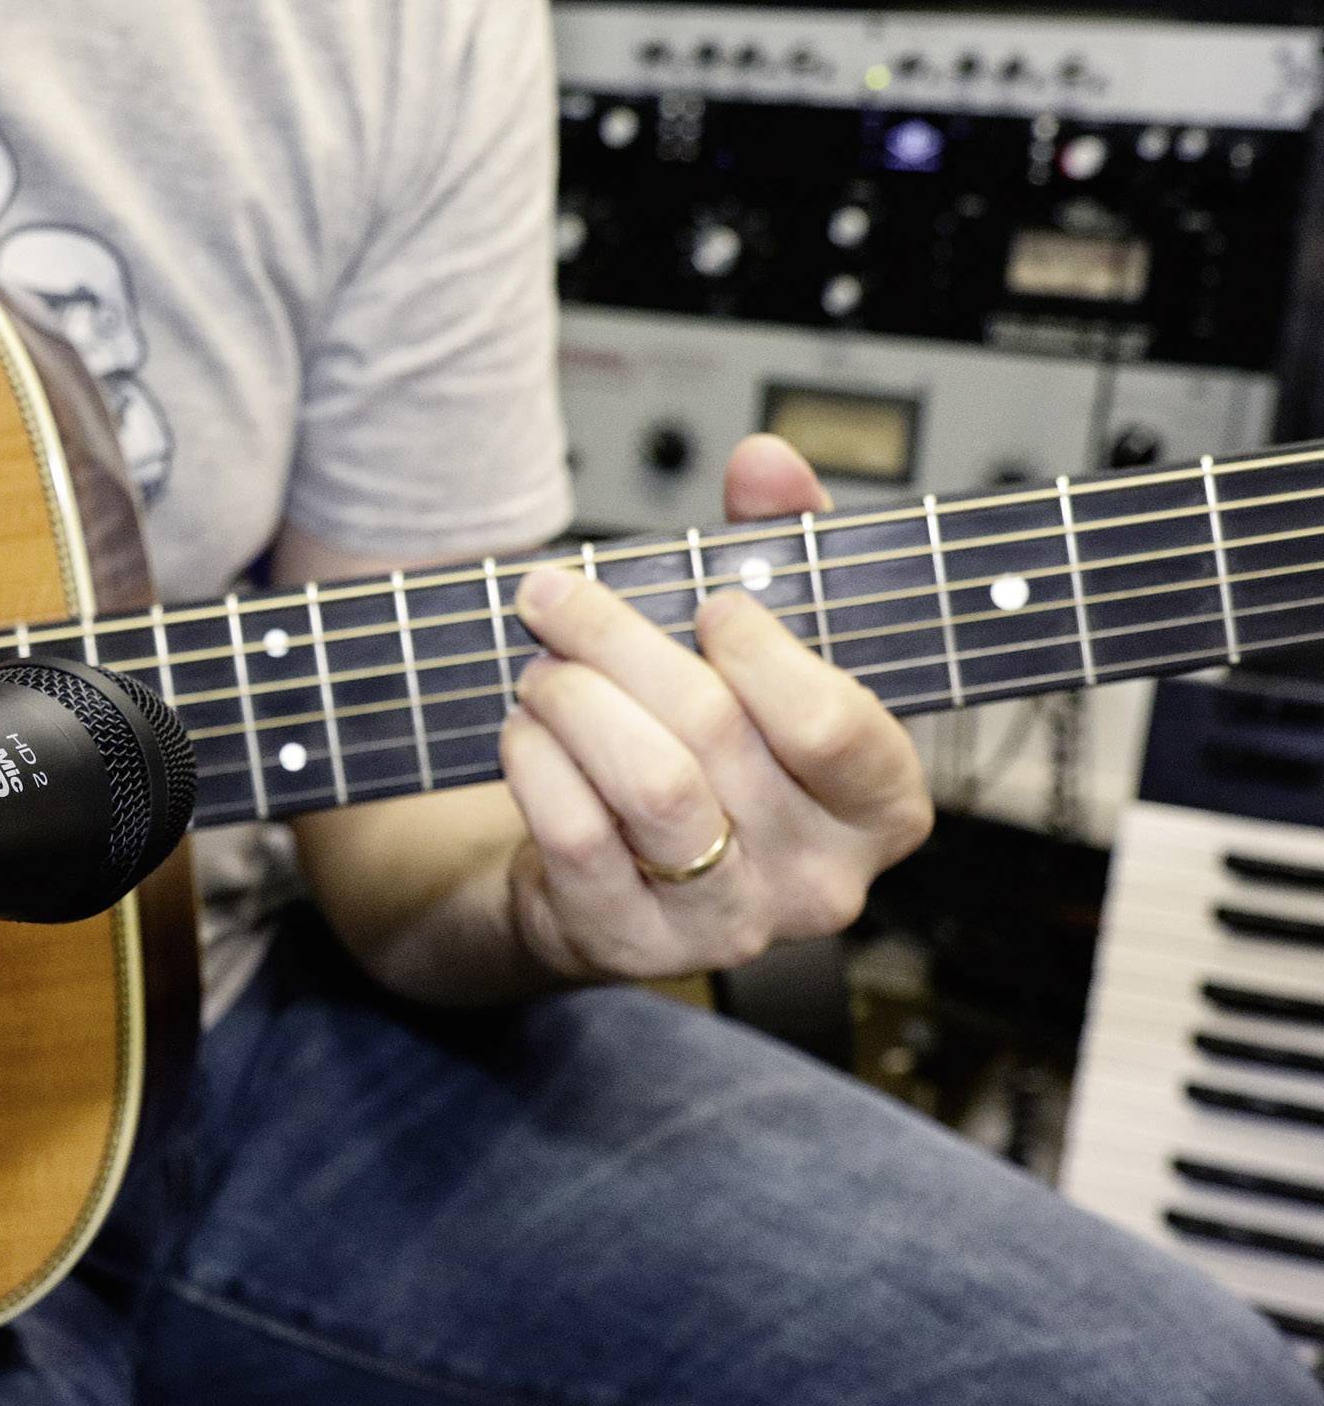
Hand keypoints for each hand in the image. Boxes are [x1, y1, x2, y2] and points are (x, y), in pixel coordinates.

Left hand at [496, 435, 933, 981]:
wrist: (617, 877)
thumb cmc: (712, 749)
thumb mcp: (763, 645)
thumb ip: (779, 544)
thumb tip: (766, 462)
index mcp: (881, 805)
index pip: (833, 723)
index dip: (760, 650)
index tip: (710, 604)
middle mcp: (823, 882)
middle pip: (716, 732)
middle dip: (618, 643)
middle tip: (556, 599)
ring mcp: (727, 924)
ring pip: (650, 786)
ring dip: (574, 702)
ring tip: (541, 668)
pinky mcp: (630, 943)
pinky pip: (576, 836)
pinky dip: (536, 764)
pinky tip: (523, 730)